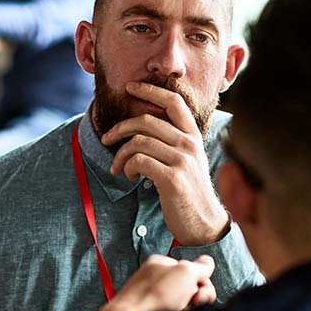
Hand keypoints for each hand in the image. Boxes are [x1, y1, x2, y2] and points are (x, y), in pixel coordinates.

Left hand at [84, 255, 215, 310]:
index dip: (202, 281)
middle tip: (195, 300)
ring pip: (180, 300)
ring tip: (181, 309)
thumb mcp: (185, 272)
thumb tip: (208, 262)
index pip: (191, 269)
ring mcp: (153, 295)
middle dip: (196, 294)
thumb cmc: (155, 293)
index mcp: (162, 264)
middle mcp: (156, 278)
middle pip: (187, 286)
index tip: (204, 291)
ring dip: (187, 305)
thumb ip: (200, 266)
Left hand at [101, 82, 228, 245]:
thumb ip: (172, 142)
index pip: (173, 101)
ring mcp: (182, 160)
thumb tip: (140, 128)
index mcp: (192, 136)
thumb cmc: (189, 191)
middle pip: (147, 121)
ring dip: (121, 155)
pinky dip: (127, 167)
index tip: (130, 86)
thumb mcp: (187, 160)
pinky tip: (130, 177)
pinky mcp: (172, 178)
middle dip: (120, 128)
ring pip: (138, 141)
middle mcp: (189, 144)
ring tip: (119, 169)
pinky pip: (138, 161)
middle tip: (106, 139)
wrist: (204, 223)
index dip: (150, 91)